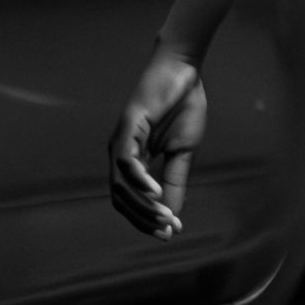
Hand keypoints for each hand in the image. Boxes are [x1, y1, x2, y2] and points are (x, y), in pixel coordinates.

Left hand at [108, 44, 206, 238]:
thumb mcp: (183, 151)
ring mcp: (120, 142)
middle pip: (122, 199)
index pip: (132, 200)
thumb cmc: (182, 106)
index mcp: (133, 161)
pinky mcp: (127, 127)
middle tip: (166, 230)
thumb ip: (176, 180)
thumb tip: (173, 215)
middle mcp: (120, 155)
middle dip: (144, 218)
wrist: (184, 71)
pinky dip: (139, 180)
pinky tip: (156, 191)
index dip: (147, 219)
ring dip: (142, 205)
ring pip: (120, 185)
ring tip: (164, 216)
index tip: (170, 233)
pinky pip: (127, 161)